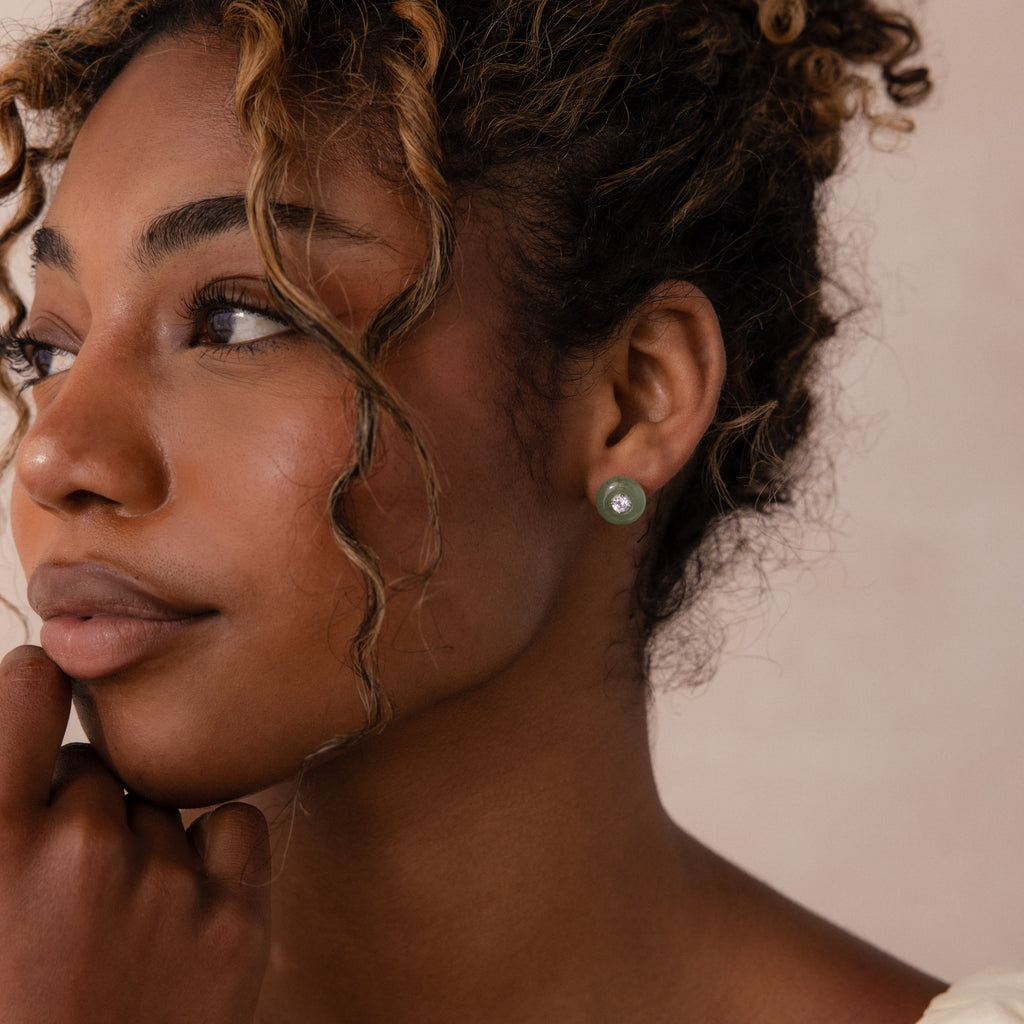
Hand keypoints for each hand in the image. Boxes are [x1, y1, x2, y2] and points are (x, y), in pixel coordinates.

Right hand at [0, 646, 270, 1023]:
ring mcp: (165, 884)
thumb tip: (24, 763)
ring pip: (162, 803)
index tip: (39, 700)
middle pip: (98, 762)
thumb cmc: (9, 1009)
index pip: (27, 686)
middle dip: (79, 804)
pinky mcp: (236, 923)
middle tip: (59, 885)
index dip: (35, 689)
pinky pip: (235, 826)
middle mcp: (80, 846)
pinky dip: (214, 853)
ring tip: (108, 928)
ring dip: (140, 843)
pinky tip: (179, 909)